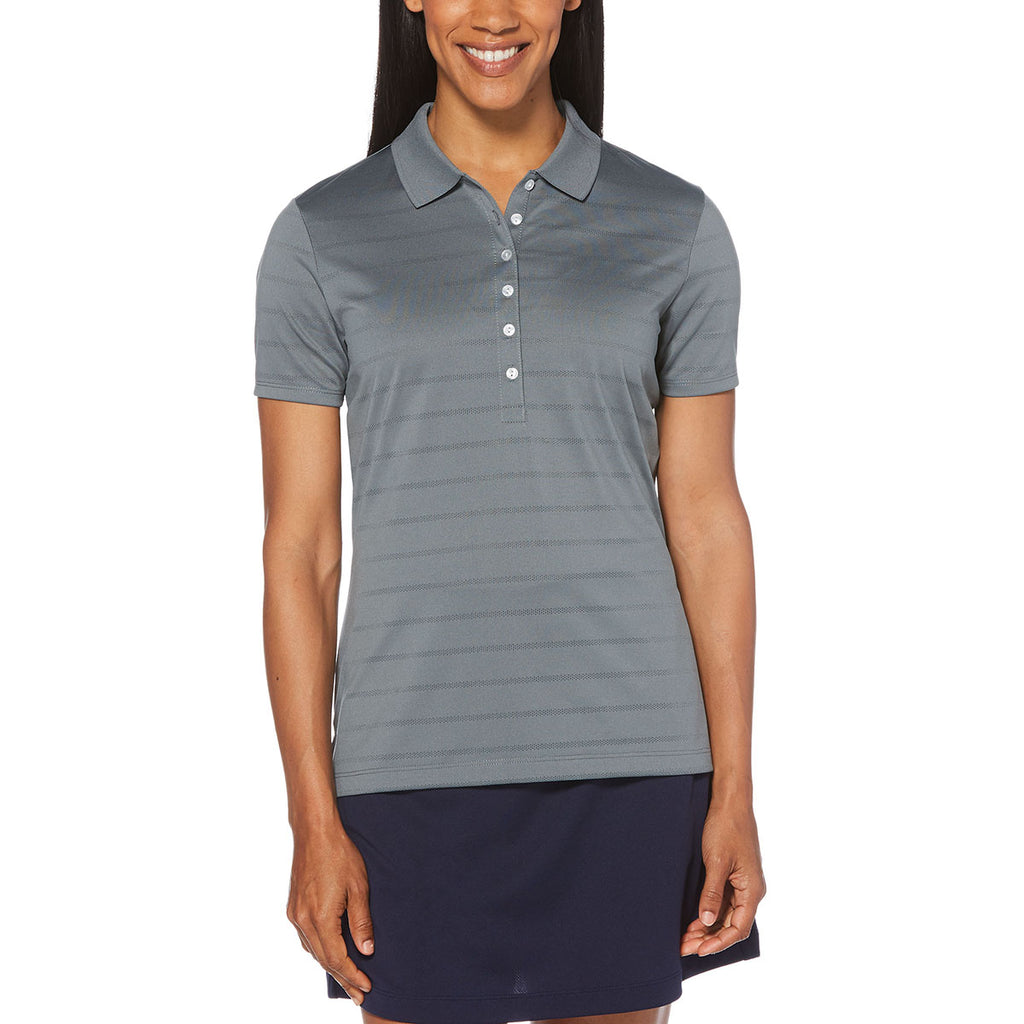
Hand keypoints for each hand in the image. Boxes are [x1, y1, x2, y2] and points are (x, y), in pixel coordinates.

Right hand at [286, 821, 374, 1003]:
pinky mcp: (293, 907)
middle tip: (359, 994)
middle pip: (323, 959)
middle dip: (342, 978)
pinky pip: (305, 939)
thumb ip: (361, 921)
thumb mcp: (359, 887)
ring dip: (330, 966)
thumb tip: (367, 950)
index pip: (337, 958)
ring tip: (347, 979)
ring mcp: (295, 914)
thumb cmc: (340, 854)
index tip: (367, 986)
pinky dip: (318, 951)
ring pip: (312, 951)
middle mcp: (303, 920)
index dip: (352, 975)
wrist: (314, 832)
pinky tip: (329, 954)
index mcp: (320, 917)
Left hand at [680, 797, 765, 956]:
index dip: (719, 942)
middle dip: (709, 938)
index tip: (699, 950)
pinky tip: (693, 920)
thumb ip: (712, 892)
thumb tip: (708, 920)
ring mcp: (742, 884)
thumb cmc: (726, 828)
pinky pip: (723, 902)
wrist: (730, 803)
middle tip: (684, 947)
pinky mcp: (733, 877)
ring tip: (685, 938)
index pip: (738, 928)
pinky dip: (708, 912)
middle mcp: (750, 891)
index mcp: (752, 890)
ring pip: (726, 915)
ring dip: (707, 927)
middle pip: (731, 925)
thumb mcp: (717, 861)